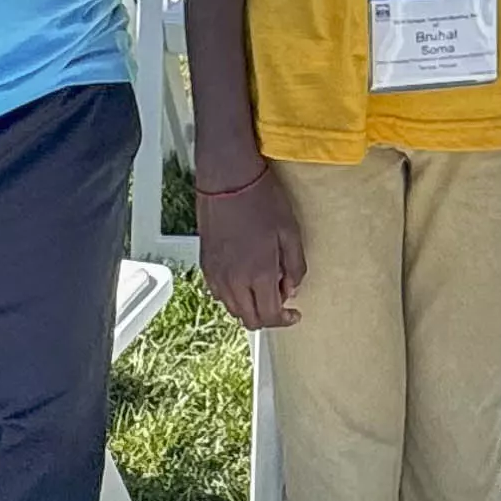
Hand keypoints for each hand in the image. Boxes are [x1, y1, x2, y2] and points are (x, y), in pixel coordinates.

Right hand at [197, 161, 304, 330]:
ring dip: (250, 307)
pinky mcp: (205, 265)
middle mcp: (234, 280)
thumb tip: (292, 289)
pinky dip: (234, 295)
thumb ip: (295, 267)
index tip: (293, 314)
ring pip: (232, 309)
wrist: (228, 180)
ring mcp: (216, 274)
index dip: (284, 320)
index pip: (270, 316)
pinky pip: (219, 294)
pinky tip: (245, 277)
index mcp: (258, 273)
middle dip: (268, 317)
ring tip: (264, 286)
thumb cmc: (260, 199)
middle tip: (280, 300)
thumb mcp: (290, 232)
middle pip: (249, 319)